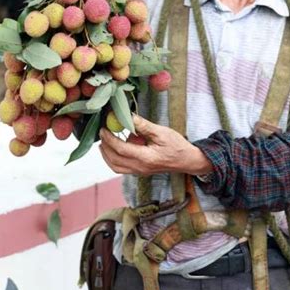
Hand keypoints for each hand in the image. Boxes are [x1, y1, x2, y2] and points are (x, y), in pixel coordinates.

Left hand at [98, 114, 212, 175]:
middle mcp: (140, 168)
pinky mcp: (140, 172)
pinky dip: (114, 159)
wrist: (187, 161)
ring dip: (106, 155)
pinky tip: (115, 149)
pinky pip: (121, 168)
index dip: (109, 138)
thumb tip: (129, 117)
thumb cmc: (177, 146)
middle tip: (102, 133)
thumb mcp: (162, 132)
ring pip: (116, 167)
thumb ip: (144, 126)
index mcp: (146, 158)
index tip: (104, 128)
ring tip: (104, 142)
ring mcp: (140, 172)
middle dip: (105, 147)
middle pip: (114, 160)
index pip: (121, 149)